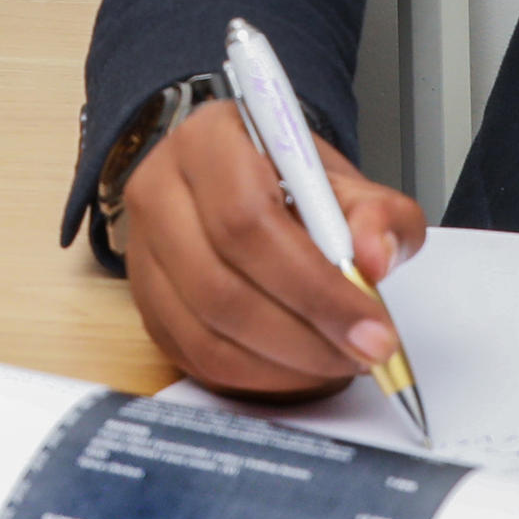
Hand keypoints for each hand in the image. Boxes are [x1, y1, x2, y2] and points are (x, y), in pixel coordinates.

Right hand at [116, 100, 428, 398]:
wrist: (243, 184)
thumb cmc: (290, 182)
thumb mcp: (346, 182)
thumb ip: (376, 213)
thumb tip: (374, 258)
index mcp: (209, 142)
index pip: (248, 220)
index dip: (313, 284)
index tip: (372, 325)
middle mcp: (160, 191)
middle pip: (220, 284)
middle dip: (304, 335)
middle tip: (364, 353)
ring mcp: (142, 250)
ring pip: (206, 330)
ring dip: (283, 363)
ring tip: (339, 361)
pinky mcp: (145, 302)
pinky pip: (195, 356)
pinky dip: (255, 376)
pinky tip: (299, 369)